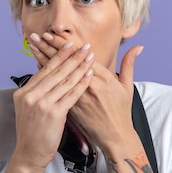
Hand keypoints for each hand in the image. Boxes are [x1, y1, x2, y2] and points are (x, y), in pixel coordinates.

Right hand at [12, 40, 94, 170]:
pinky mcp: (53, 114)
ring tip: (90, 56)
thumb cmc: (32, 133)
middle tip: (84, 46)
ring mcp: (41, 104)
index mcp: (23, 92)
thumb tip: (45, 75)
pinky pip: (71, 94)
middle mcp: (30, 95)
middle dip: (72, 56)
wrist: (29, 154)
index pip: (44, 69)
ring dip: (80, 66)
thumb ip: (36, 92)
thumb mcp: (28, 109)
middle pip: (55, 71)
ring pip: (64, 81)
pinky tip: (90, 75)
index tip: (69, 44)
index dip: (58, 56)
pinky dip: (82, 83)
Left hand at [28, 33, 143, 152]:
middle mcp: (89, 85)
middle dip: (49, 48)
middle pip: (65, 62)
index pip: (79, 55)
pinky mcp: (71, 108)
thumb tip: (139, 46)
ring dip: (44, 60)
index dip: (64, 44)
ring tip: (33, 48)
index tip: (51, 35)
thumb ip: (129, 64)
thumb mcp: (127, 87)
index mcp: (103, 77)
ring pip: (58, 75)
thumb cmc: (121, 112)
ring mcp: (78, 97)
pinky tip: (37, 69)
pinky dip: (47, 79)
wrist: (115, 137)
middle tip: (36, 36)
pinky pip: (56, 89)